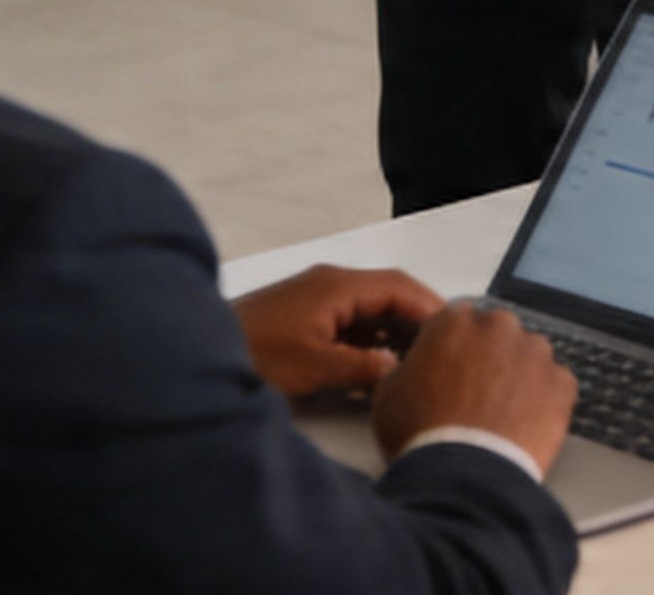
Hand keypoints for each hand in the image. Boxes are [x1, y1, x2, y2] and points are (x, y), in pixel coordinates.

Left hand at [232, 263, 443, 399]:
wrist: (197, 350)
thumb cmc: (256, 354)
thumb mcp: (314, 367)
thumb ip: (362, 367)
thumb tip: (401, 370)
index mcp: (338, 286)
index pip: (400, 287)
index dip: (431, 309)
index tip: (456, 334)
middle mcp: (332, 283)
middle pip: (389, 295)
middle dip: (417, 322)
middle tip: (443, 352)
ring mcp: (318, 298)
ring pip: (371, 310)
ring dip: (394, 334)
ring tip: (419, 364)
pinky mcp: (307, 316)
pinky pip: (352, 322)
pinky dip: (371, 341)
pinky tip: (380, 369)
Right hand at [371, 301, 576, 474]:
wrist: (463, 476)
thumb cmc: (424, 434)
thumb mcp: (388, 392)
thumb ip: (407, 365)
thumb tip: (415, 368)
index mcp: (454, 320)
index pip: (458, 320)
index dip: (455, 348)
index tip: (454, 369)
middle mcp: (498, 327)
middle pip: (498, 333)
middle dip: (490, 357)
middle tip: (477, 394)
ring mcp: (535, 353)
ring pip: (529, 356)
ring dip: (519, 376)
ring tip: (502, 413)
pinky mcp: (562, 383)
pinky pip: (555, 385)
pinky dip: (545, 401)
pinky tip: (525, 424)